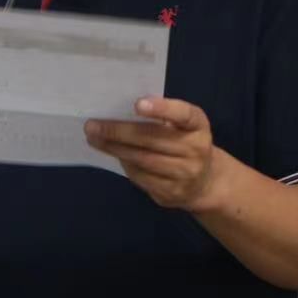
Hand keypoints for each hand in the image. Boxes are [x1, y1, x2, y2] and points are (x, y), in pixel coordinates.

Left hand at [85, 98, 222, 211]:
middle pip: (153, 139)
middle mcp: (196, 150)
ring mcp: (185, 174)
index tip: (137, 104)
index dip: (161, 108)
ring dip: (115, 148)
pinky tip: (114, 155)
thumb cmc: (185, 143)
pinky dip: (125, 164)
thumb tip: (119, 112)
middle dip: (119, 131)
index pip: (183, 114)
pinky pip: (142, 177)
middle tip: (93, 125)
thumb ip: (162, 118)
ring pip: (143, 159)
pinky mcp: (172, 192)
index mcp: (198, 126)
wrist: (205, 182)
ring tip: (95, 139)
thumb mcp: (183, 126)